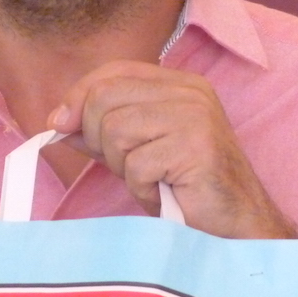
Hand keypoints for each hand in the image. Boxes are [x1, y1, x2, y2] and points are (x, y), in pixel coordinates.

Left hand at [47, 60, 296, 238]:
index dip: (79, 95)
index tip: (59, 124)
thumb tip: (58, 120)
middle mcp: (189, 92)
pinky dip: (141, 188)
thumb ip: (102, 131)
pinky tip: (163, 193)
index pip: (113, 71)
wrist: (239, 225)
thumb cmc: (186, 188)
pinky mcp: (195, 147)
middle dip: (96, 137)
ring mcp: (195, 117)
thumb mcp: (138, 150)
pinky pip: (137, 165)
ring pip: (115, 130)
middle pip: (106, 98)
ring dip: (121, 166)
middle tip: (121, 165)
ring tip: (150, 179)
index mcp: (178, 83)